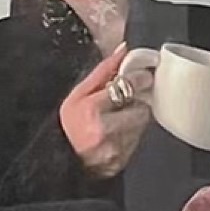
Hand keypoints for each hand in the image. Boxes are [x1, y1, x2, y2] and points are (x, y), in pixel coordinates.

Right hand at [58, 45, 153, 177]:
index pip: (127, 87)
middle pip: (140, 107)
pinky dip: (133, 133)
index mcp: (92, 109)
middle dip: (136, 101)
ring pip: (142, 123)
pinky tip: (118, 133)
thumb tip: (123, 50)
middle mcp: (105, 129)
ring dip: (136, 117)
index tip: (143, 76)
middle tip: (127, 100)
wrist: (66, 160)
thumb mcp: (78, 95)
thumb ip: (103, 72)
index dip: (138, 79)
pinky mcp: (123, 159)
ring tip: (118, 119)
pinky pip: (138, 139)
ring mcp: (116, 147)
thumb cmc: (71, 124)